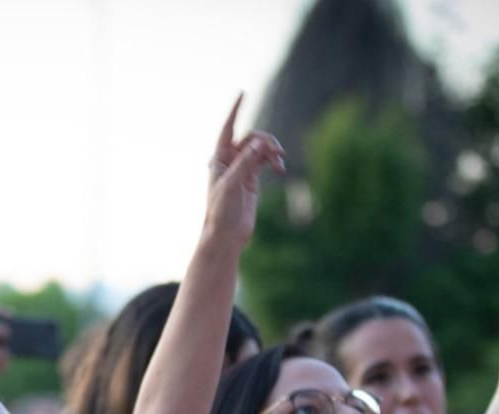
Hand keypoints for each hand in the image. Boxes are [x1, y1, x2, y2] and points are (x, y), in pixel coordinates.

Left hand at [204, 95, 285, 246]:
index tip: (243, 93)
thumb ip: (246, 162)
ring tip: (280, 161)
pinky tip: (280, 169)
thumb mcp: (232, 184)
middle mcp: (229, 161)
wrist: (226, 235)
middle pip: (250, 138)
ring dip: (271, 151)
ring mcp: (241, 170)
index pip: (228, 129)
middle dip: (265, 141)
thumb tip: (259, 142)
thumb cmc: (222, 210)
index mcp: (218, 159)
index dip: (235, 111)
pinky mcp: (252, 180)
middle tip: (275, 152)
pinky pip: (265, 162)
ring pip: (260, 149)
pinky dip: (273, 162)